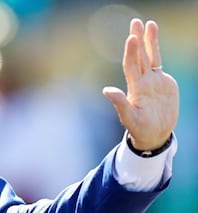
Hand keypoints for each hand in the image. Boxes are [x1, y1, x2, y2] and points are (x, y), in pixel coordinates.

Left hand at [103, 18, 178, 150]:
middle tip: (136, 21)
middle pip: (139, 56)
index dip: (131, 52)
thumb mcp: (129, 118)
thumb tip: (105, 90)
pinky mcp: (163, 83)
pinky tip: (152, 40)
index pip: (131, 66)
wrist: (154, 134)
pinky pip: (158, 64)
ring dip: (149, 41)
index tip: (131, 38)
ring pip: (150, 57)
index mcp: (135, 88)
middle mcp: (143, 81)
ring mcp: (153, 81)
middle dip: (137, 39)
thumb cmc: (139, 129)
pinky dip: (156, 51)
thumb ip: (120, 104)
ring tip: (149, 24)